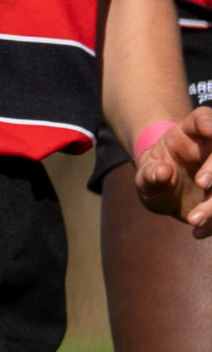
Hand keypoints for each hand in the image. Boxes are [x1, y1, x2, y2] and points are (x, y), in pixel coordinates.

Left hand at [135, 108, 211, 233]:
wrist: (166, 188)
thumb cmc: (154, 172)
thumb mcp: (145, 174)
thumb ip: (149, 174)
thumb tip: (163, 172)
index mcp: (192, 132)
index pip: (203, 119)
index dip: (210, 126)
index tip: (208, 142)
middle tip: (203, 184)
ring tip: (193, 221)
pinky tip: (198, 232)